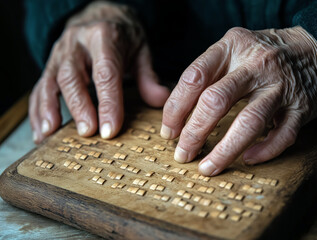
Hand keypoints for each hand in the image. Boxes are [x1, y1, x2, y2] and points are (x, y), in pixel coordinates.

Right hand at [30, 1, 169, 142]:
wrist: (99, 15)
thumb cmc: (122, 36)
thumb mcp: (141, 50)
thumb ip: (148, 76)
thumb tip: (161, 100)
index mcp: (104, 37)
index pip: (105, 72)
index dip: (108, 102)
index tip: (110, 129)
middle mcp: (77, 43)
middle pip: (72, 76)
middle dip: (79, 107)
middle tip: (87, 132)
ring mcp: (59, 53)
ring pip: (50, 81)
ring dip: (49, 109)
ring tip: (51, 134)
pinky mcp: (50, 64)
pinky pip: (40, 87)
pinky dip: (39, 110)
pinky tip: (42, 131)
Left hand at [161, 26, 316, 175]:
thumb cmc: (264, 55)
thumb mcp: (234, 49)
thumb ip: (208, 73)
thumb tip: (176, 114)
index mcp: (232, 47)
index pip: (194, 77)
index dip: (175, 108)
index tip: (169, 131)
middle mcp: (256, 64)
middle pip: (216, 100)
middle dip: (194, 133)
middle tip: (183, 154)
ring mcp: (280, 86)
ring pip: (248, 122)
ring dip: (224, 150)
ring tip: (208, 168)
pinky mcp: (301, 107)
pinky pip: (281, 135)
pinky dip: (263, 151)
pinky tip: (247, 159)